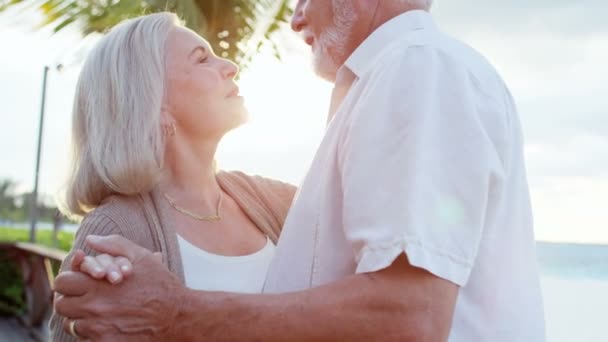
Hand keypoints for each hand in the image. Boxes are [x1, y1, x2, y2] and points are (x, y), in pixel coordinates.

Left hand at [54, 235, 183, 340]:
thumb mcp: (141, 257)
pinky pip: (85, 340)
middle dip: (71, 299)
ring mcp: (98, 328)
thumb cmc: (160, 284)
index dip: (69, 280)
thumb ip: (114, 245)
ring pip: (72, 324)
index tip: (78, 282)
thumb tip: (91, 240)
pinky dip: (92, 333)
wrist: (177, 316)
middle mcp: (93, 307)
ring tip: (99, 313)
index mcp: (98, 284)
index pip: (62, 282)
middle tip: (85, 298)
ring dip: (81, 318)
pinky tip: (107, 326)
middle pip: (62, 305)